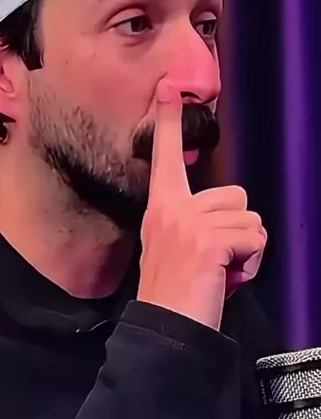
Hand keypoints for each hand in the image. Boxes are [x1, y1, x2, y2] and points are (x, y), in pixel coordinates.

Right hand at [137, 86, 266, 329]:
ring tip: (220, 273)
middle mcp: (172, 208)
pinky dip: (250, 264)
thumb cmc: (176, 296)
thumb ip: (198, 225)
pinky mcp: (208, 239)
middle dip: (239, 231)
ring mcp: (189, 222)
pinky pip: (255, 240)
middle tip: (216, 262)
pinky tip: (226, 280)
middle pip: (237, 196)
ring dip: (247, 251)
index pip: (166, 158)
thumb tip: (237, 222)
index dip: (169, 123)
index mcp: (162, 208)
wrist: (166, 330)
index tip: (169, 88)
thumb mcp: (178, 250)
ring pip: (251, 220)